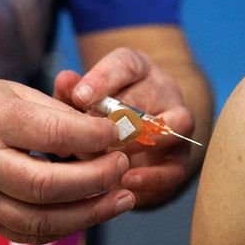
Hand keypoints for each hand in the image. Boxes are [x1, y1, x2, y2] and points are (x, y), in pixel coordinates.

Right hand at [0, 78, 135, 243]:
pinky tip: (89, 212)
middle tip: (123, 166)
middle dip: (96, 179)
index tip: (117, 133)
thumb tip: (105, 131)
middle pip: (46, 185)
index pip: (50, 134)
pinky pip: (26, 233)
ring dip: (89, 213)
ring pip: (38, 219)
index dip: (92, 137)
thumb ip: (55, 112)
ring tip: (123, 198)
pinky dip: (63, 226)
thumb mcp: (9, 92)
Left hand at [53, 47, 195, 207]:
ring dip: (144, 141)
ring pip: (177, 125)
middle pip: (150, 94)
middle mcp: (162, 90)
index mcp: (135, 69)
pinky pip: (176, 168)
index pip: (125, 64)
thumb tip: (66, 81)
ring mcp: (176, 123)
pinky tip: (127, 180)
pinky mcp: (179, 158)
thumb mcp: (79, 104)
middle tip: (93, 135)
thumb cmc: (96, 117)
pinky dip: (154, 176)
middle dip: (120, 117)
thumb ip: (70, 93)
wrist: (121, 145)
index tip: (79, 97)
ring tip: (114, 155)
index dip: (103, 79)